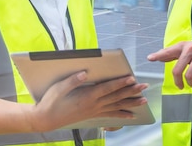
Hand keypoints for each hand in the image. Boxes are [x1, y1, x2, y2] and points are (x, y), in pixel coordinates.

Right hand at [30, 72, 148, 131]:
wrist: (46, 119)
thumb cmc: (51, 102)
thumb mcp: (59, 88)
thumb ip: (72, 80)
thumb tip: (85, 72)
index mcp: (87, 96)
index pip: (107, 88)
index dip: (120, 83)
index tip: (132, 78)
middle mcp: (93, 104)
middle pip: (116, 97)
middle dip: (131, 91)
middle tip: (144, 87)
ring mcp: (94, 111)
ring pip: (116, 106)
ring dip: (131, 103)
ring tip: (144, 101)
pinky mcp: (93, 115)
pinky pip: (111, 115)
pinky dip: (122, 115)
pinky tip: (130, 116)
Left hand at [147, 37, 191, 88]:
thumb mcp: (188, 49)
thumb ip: (174, 53)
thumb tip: (158, 57)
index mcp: (183, 45)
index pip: (168, 51)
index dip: (158, 55)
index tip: (149, 58)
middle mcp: (191, 48)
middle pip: (177, 69)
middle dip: (177, 81)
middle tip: (180, 86)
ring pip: (189, 75)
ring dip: (189, 83)